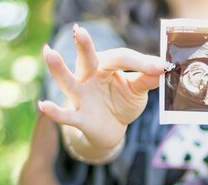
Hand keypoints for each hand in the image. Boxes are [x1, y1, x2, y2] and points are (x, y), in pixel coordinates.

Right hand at [38, 23, 168, 148]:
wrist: (112, 129)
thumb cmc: (122, 102)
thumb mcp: (137, 90)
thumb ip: (148, 79)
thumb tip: (163, 69)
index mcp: (105, 65)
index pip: (122, 58)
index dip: (142, 62)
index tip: (162, 67)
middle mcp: (89, 76)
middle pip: (87, 59)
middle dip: (83, 46)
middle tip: (80, 31)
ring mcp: (81, 96)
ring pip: (68, 81)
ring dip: (58, 69)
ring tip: (49, 52)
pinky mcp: (79, 117)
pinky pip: (66, 115)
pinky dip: (55, 112)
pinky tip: (43, 105)